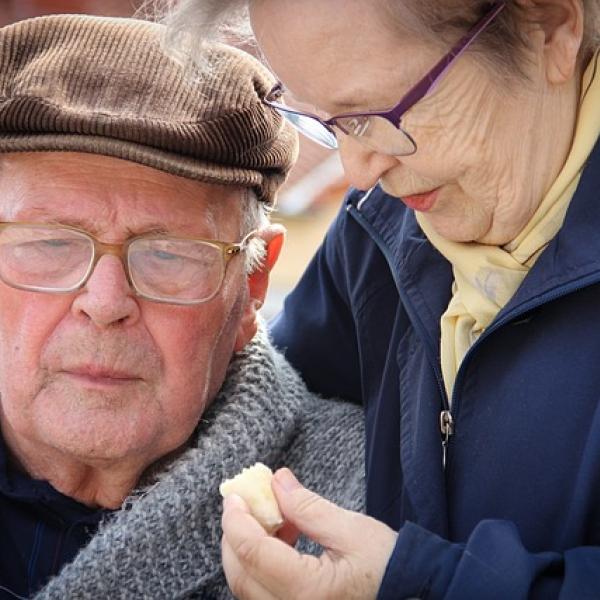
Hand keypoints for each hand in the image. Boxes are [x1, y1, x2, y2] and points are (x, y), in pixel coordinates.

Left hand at [221, 468, 396, 599]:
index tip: (234, 494)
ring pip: (248, 586)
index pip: (253, 553)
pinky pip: (263, 592)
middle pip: (241, 574)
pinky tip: (283, 538)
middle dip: (235, 534)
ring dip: (248, 548)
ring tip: (273, 517)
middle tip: (244, 502)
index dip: (237, 520)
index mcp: (308, 593)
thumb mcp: (352, 529)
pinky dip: (262, 562)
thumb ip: (308, 507)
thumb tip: (276, 481)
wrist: (414, 597)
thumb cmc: (390, 567)